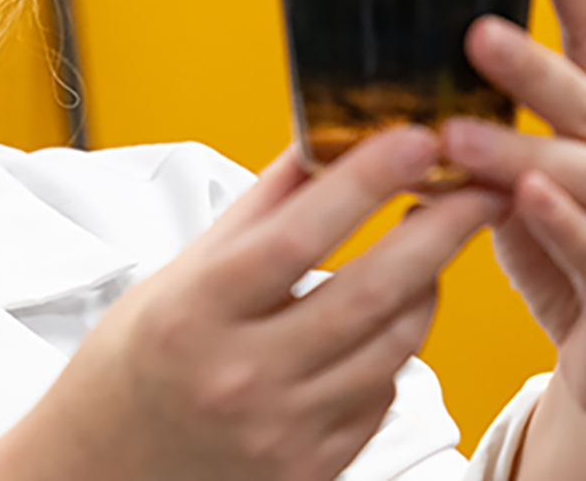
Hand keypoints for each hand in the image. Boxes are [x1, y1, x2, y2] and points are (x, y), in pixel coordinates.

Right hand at [0, 127, 505, 480]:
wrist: (102, 474)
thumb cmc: (135, 365)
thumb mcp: (179, 275)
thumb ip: (259, 211)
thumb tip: (324, 139)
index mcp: (195, 314)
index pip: (297, 237)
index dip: (366, 183)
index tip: (417, 138)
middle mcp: (241, 378)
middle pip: (370, 293)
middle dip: (442, 229)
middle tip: (484, 183)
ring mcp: (282, 433)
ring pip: (396, 345)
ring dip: (429, 285)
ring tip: (433, 243)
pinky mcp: (313, 471)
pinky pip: (383, 395)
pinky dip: (395, 348)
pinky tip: (385, 319)